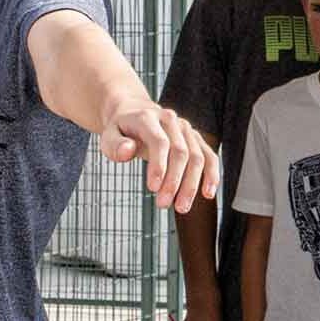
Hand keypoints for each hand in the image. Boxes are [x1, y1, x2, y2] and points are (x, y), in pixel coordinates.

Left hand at [99, 105, 218, 212]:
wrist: (134, 113)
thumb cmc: (120, 130)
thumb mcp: (108, 136)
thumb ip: (114, 145)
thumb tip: (127, 151)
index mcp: (148, 118)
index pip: (159, 142)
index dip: (159, 166)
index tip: (153, 188)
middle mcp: (171, 121)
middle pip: (181, 152)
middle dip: (174, 181)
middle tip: (164, 205)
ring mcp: (186, 129)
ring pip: (197, 157)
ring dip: (191, 184)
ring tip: (181, 207)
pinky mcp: (195, 138)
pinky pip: (208, 156)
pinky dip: (211, 175)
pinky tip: (208, 194)